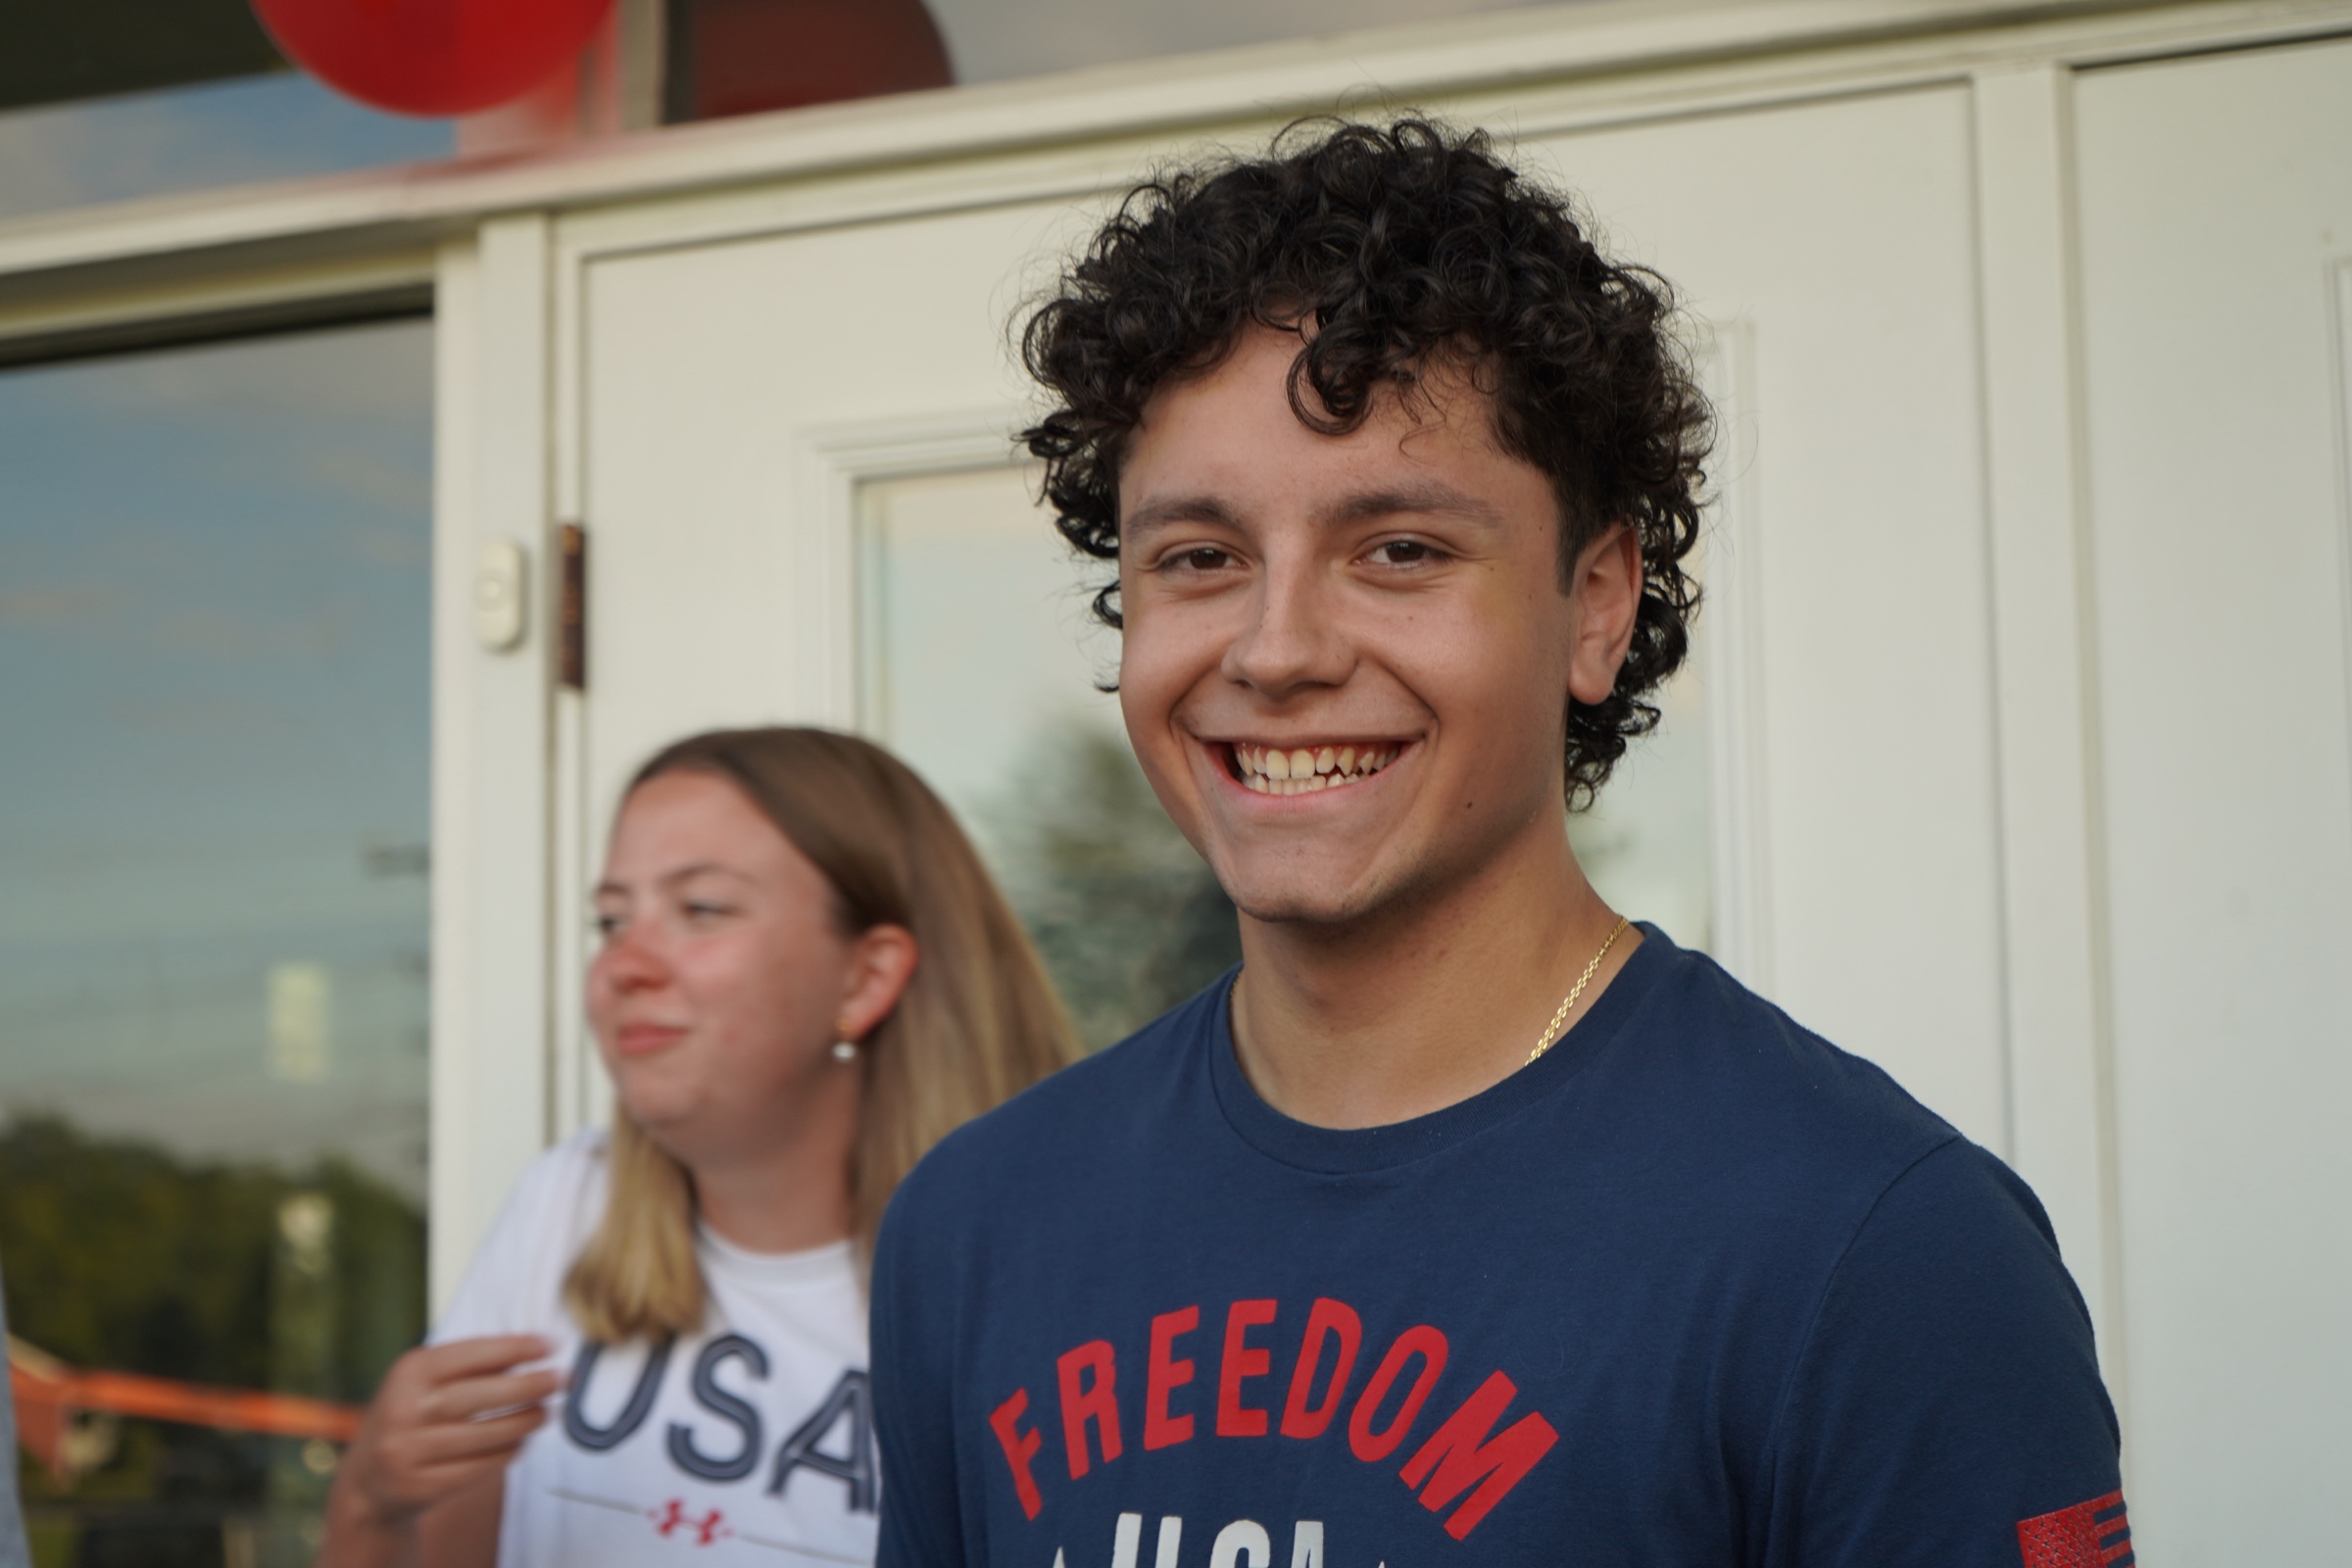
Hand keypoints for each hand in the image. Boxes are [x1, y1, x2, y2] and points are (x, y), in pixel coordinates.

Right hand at [333, 1335, 564, 1532]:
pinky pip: (478, 1468)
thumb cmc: (412, 1417)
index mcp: (408, 1372)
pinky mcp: (421, 1486)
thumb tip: (536, 1349)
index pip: (470, 1354)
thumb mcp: (426, 1382)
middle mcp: (402, 1409)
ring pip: (483, 1436)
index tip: (551, 1345)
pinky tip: (521, 1442)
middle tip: (561, 1380)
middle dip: (528, 1386)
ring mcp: (408, 1451)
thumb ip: (472, 1365)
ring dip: (524, 1422)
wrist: (368, 1482)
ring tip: (546, 1413)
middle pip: (478, 1396)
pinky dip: (507, 1454)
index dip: (514, 1348)